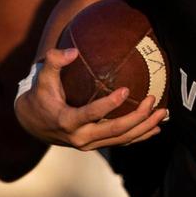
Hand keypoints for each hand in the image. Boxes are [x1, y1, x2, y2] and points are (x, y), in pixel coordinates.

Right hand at [14, 47, 165, 149]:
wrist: (33, 124)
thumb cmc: (40, 95)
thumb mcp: (43, 78)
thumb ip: (55, 61)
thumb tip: (73, 51)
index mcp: (67, 121)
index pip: (92, 114)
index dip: (110, 104)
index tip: (127, 89)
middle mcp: (80, 137)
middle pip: (115, 131)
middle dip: (138, 117)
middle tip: (153, 100)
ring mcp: (90, 145)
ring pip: (122, 140)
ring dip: (144, 128)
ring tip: (162, 113)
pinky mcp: (96, 145)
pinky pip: (121, 143)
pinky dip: (140, 136)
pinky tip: (155, 128)